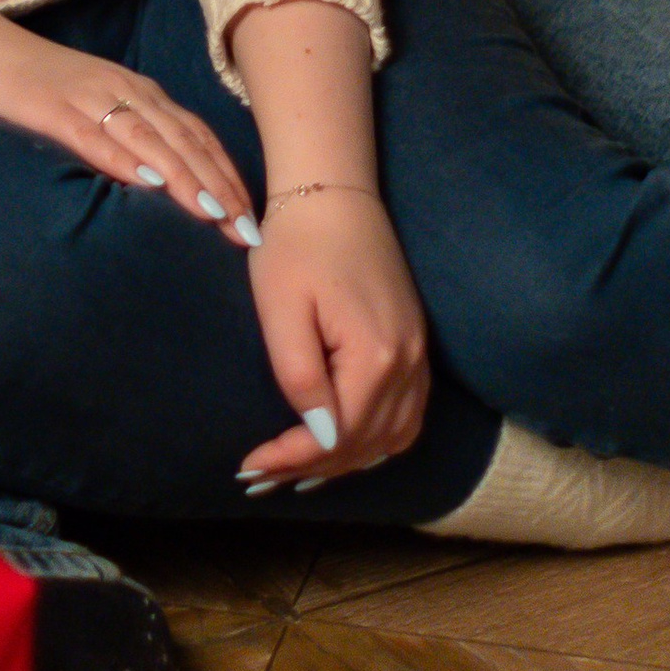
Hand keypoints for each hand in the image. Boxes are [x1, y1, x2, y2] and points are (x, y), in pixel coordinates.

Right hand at [0, 20, 257, 240]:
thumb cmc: (33, 85)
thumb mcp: (91, 106)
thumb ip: (125, 136)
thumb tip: (161, 185)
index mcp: (136, 91)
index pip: (196, 135)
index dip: (227, 175)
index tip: (251, 217)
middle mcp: (122, 90)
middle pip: (183, 140)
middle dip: (219, 187)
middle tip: (247, 231)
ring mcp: (87, 96)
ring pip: (148, 140)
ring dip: (184, 178)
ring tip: (213, 214)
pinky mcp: (50, 108)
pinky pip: (92, 135)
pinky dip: (123, 159)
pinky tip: (146, 183)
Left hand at [239, 190, 430, 485]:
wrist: (333, 191)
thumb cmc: (296, 245)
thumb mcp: (282, 309)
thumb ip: (300, 376)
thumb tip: (318, 437)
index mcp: (376, 355)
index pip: (338, 434)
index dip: (292, 458)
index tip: (250, 466)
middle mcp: (409, 362)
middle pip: (367, 442)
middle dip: (314, 466)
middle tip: (262, 478)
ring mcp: (419, 353)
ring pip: (394, 436)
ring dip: (347, 460)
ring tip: (298, 472)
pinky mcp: (416, 343)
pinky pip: (408, 413)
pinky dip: (377, 438)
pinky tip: (344, 444)